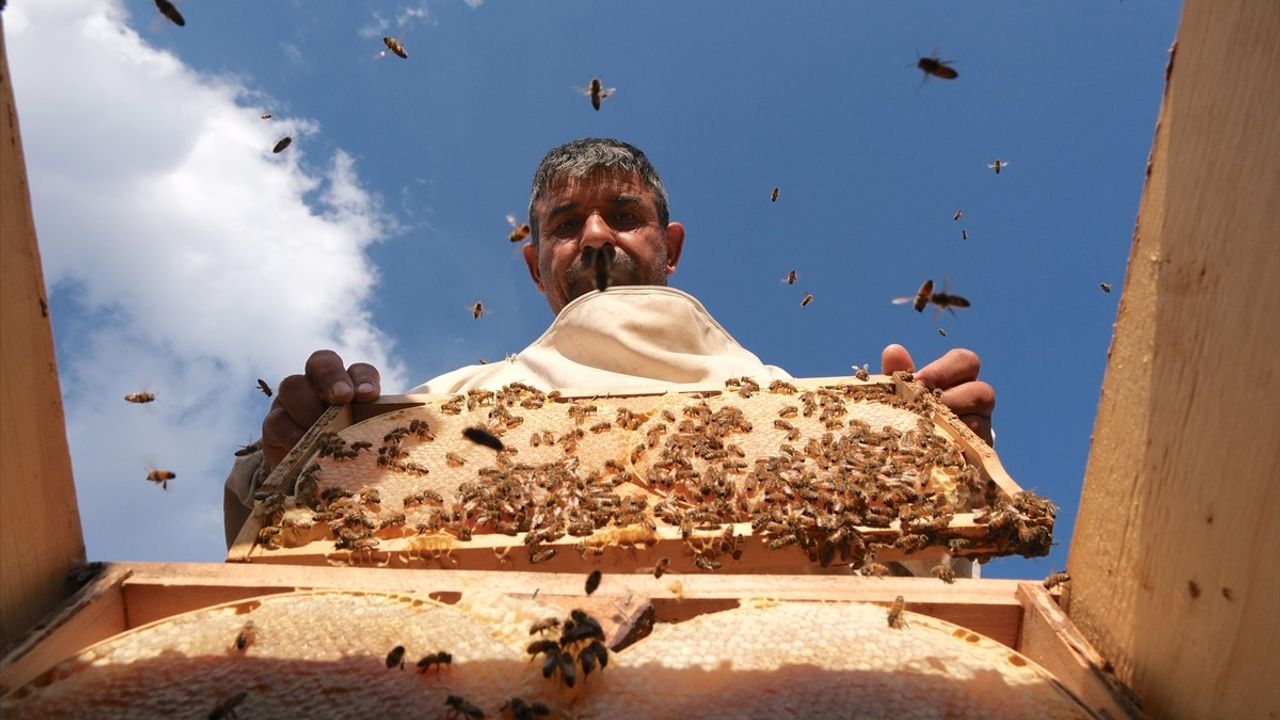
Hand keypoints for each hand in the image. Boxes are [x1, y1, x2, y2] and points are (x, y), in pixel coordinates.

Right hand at [260, 350, 380, 467]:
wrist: (313, 479)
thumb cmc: (349, 455)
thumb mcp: (370, 440)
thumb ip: (385, 428)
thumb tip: (421, 429)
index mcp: (349, 385)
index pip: (358, 370)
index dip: (363, 378)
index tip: (369, 396)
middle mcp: (318, 385)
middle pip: (320, 362)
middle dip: (331, 376)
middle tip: (342, 397)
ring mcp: (291, 402)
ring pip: (292, 386)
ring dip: (309, 405)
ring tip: (323, 428)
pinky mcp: (273, 425)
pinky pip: (277, 421)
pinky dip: (292, 434)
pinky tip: (305, 447)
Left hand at [881, 344, 994, 445]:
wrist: (914, 455)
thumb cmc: (908, 415)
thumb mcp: (900, 393)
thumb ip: (898, 374)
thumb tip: (893, 351)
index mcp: (959, 381)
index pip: (966, 362)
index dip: (945, 369)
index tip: (919, 381)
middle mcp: (976, 404)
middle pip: (983, 392)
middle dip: (953, 397)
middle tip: (925, 405)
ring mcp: (980, 431)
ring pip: (981, 422)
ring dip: (952, 423)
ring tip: (925, 426)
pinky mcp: (976, 456)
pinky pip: (973, 450)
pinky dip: (951, 446)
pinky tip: (928, 447)